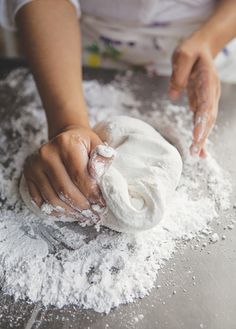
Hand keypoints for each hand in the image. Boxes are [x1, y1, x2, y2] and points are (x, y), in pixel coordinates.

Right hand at [24, 125, 105, 221]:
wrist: (65, 137)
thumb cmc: (83, 144)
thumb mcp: (97, 144)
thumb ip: (102, 158)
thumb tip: (99, 174)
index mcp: (66, 144)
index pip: (79, 176)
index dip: (92, 194)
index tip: (102, 204)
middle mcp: (46, 154)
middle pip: (65, 190)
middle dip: (82, 206)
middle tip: (94, 214)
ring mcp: (35, 165)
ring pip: (52, 199)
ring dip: (70, 211)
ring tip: (84, 216)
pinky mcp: (29, 175)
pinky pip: (40, 200)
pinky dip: (55, 211)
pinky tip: (69, 213)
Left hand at [168, 33, 220, 156]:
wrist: (202, 49)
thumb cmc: (191, 51)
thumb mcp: (183, 54)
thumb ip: (179, 73)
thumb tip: (172, 94)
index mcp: (208, 81)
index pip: (206, 104)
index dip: (203, 120)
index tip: (197, 134)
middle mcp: (211, 93)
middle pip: (209, 117)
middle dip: (203, 135)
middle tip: (196, 151)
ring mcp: (208, 99)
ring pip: (207, 122)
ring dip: (203, 138)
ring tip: (199, 155)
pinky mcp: (202, 103)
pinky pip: (201, 121)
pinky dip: (201, 134)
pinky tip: (199, 148)